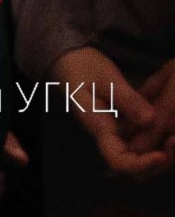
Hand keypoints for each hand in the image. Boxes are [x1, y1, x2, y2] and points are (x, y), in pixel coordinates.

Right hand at [52, 47, 172, 178]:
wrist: (70, 62)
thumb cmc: (83, 68)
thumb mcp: (106, 78)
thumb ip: (126, 99)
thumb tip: (150, 121)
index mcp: (98, 128)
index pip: (118, 162)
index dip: (141, 165)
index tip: (162, 154)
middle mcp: (108, 139)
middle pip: (133, 171)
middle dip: (158, 165)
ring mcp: (116, 136)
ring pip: (140, 160)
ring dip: (161, 156)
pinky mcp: (124, 130)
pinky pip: (142, 146)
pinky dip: (158, 144)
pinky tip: (171, 129)